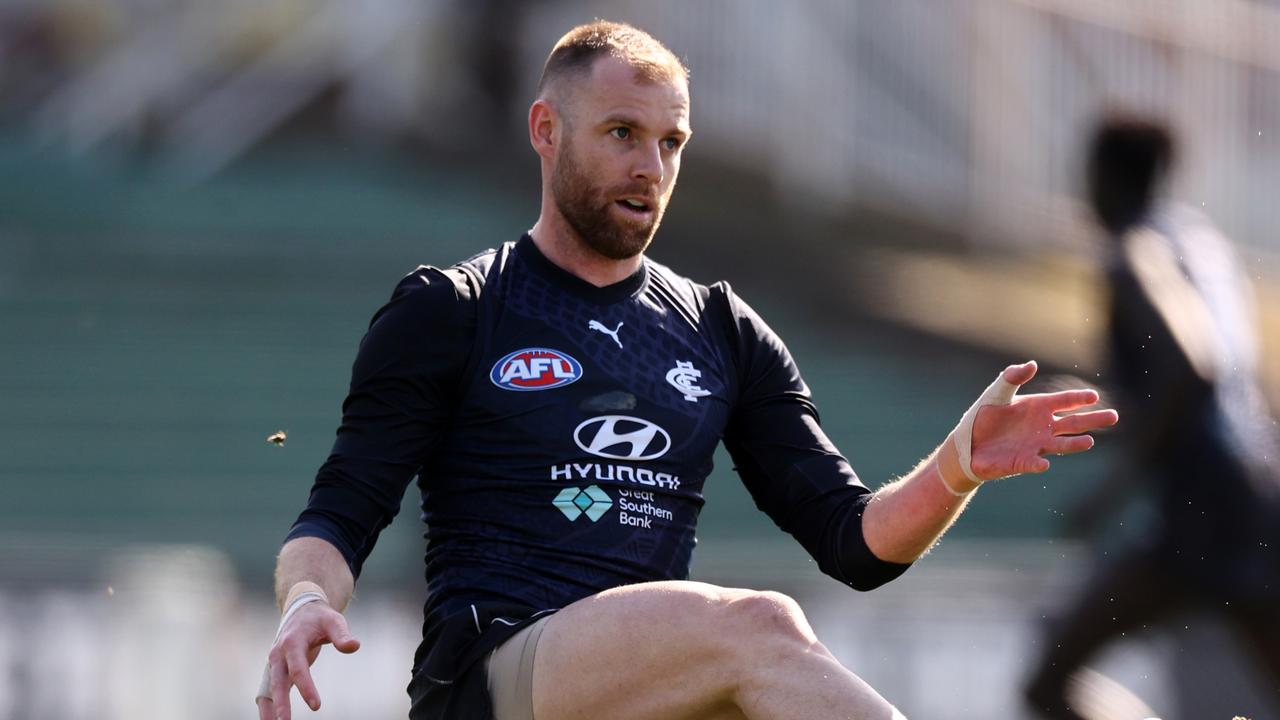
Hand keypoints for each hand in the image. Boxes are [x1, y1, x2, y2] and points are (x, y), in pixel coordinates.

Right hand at [256, 601, 360, 719]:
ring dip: (269, 709)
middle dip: (281, 703)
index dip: (306, 687)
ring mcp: (274, 663)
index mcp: (292, 642)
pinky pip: (269, 691)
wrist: (301, 611)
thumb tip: (355, 646)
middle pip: (278, 682)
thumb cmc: (320, 618)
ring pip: (268, 689)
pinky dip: (269, 706)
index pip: (298, 669)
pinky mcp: (275, 670)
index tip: (317, 706)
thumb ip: (342, 635)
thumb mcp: (334, 621)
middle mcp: (278, 654)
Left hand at [967, 361, 1117, 480]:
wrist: (967, 444)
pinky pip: (1033, 463)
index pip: (1065, 401)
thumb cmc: (984, 416)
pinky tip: (1044, 463)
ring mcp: (1035, 445)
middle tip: (1114, 417)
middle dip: (1093, 420)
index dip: (1079, 398)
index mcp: (1038, 407)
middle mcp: (1043, 427)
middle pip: (1073, 423)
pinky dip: (1038, 463)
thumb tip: (1032, 364)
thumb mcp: (997, 393)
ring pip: (1061, 445)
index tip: (1094, 396)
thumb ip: (1012, 377)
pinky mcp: (1022, 462)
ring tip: (1089, 441)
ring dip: (1074, 444)